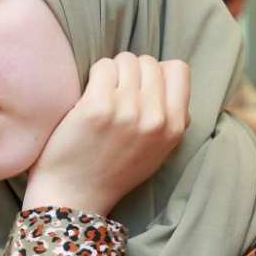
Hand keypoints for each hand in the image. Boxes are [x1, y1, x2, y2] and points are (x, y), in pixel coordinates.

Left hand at [22, 53, 190, 216]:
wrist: (77, 194)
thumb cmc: (115, 171)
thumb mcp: (159, 151)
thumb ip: (171, 119)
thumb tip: (169, 84)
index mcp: (173, 127)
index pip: (178, 70)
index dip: (159, 73)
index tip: (143, 86)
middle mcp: (154, 118)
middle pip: (149, 62)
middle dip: (132, 71)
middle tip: (117, 91)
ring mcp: (126, 111)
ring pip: (126, 60)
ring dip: (113, 71)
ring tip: (103, 93)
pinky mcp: (97, 106)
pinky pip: (103, 67)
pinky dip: (96, 75)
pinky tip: (89, 94)